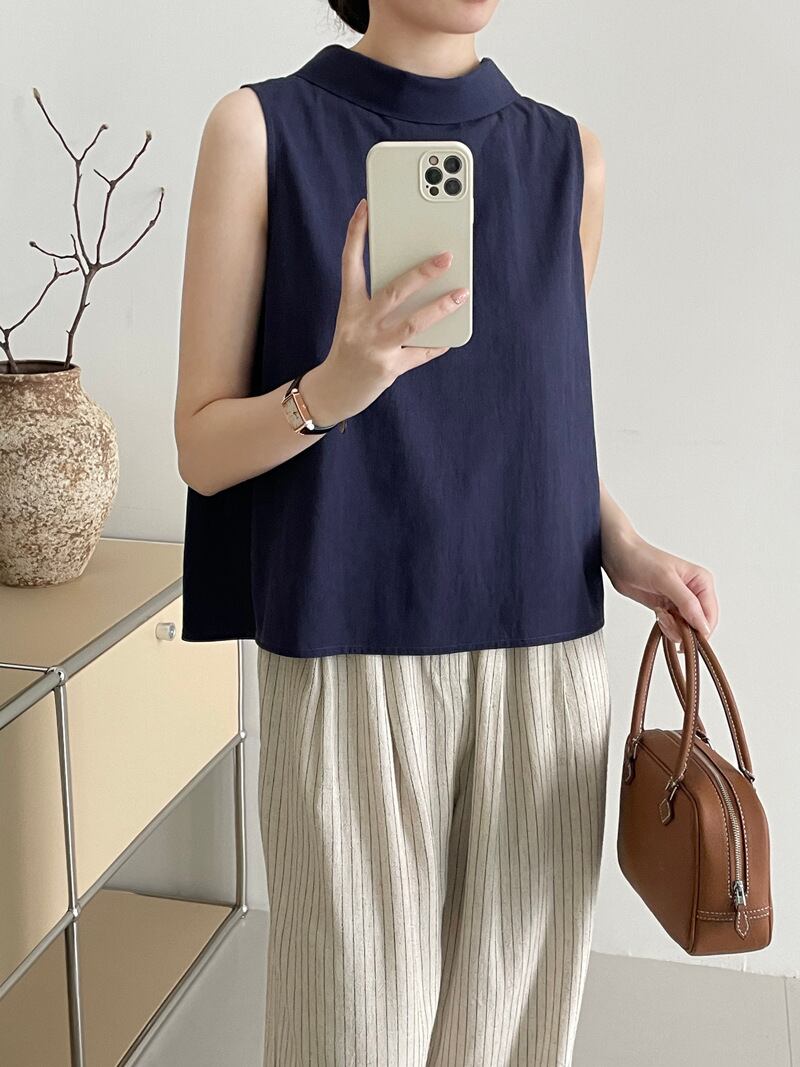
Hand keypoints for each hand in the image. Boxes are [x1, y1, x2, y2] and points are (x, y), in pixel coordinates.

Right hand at [299, 197, 469, 424]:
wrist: (333, 392)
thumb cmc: (350, 348)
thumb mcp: (354, 321)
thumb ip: (379, 303)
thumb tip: (419, 284)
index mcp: (349, 307)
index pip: (350, 263)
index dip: (356, 234)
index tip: (366, 207)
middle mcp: (360, 324)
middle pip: (393, 291)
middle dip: (422, 272)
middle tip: (447, 255)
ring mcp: (375, 347)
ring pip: (413, 323)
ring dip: (441, 307)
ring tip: (462, 293)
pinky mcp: (388, 369)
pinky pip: (420, 353)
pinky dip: (437, 344)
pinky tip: (452, 337)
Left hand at [602, 530, 718, 648]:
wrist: (618, 557)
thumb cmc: (641, 559)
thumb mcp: (665, 579)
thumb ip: (686, 602)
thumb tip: (703, 624)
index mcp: (702, 582)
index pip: (710, 614)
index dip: (702, 629)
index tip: (687, 636)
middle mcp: (694, 593)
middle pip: (699, 624)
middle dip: (683, 628)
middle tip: (667, 619)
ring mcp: (679, 602)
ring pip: (685, 628)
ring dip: (672, 627)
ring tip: (660, 614)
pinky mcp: (666, 608)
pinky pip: (672, 627)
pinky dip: (665, 626)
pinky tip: (657, 614)